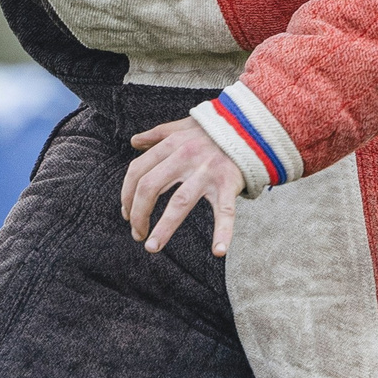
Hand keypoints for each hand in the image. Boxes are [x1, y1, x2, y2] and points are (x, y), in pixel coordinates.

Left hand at [121, 120, 246, 256]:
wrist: (251, 126)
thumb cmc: (214, 130)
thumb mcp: (183, 126)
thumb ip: (158, 134)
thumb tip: (134, 142)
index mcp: (171, 145)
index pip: (138, 171)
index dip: (126, 195)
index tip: (127, 213)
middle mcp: (185, 157)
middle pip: (150, 188)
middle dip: (138, 214)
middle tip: (137, 234)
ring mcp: (207, 172)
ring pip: (179, 203)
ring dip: (163, 228)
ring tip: (152, 246)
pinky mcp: (228, 184)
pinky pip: (225, 211)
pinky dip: (223, 232)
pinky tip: (219, 251)